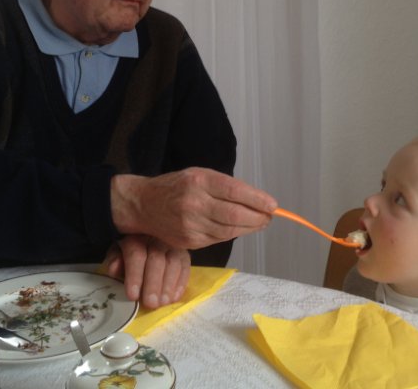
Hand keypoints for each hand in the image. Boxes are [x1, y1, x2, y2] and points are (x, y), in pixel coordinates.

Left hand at [103, 235, 190, 308]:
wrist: (146, 239)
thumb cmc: (128, 251)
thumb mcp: (117, 253)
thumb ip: (114, 261)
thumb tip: (114, 269)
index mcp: (136, 236)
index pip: (136, 254)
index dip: (134, 276)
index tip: (133, 296)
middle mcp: (156, 237)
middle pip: (156, 259)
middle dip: (153, 283)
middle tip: (151, 303)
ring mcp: (173, 244)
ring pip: (174, 262)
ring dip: (168, 285)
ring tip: (163, 302)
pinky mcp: (185, 253)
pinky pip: (186, 266)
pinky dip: (181, 283)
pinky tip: (174, 297)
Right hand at [110, 167, 276, 249]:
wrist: (144, 205)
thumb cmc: (177, 186)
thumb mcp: (199, 175)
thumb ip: (225, 186)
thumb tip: (257, 200)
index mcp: (199, 181)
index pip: (235, 191)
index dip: (258, 200)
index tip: (273, 205)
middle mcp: (194, 203)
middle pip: (235, 215)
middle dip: (258, 218)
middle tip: (269, 217)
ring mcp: (190, 225)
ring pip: (229, 231)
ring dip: (249, 228)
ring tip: (259, 222)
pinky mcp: (189, 241)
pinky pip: (218, 239)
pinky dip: (233, 234)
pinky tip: (239, 228)